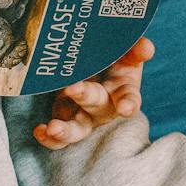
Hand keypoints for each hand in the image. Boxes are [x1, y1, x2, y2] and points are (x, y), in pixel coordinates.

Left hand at [34, 37, 153, 149]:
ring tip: (53, 127)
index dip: (129, 103)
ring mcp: (84, 115)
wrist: (92, 67)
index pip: (130, 98)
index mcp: (122, 88)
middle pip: (98, 104)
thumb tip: (146, 47)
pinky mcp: (65, 119)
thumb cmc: (113, 60)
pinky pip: (59, 136)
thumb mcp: (125, 51)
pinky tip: (40, 130)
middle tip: (74, 88)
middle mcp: (104, 106)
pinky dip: (50, 138)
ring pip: (78, 129)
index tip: (126, 108)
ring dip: (66, 130)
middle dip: (86, 95)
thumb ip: (135, 48)